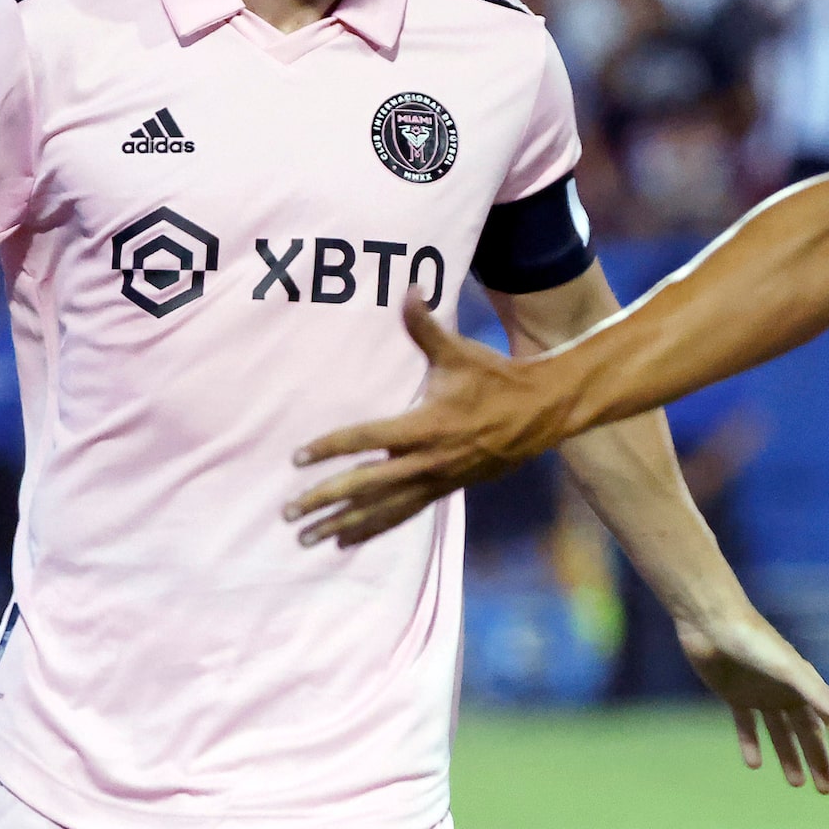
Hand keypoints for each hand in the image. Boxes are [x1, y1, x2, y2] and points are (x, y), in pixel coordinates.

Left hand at [285, 296, 570, 546]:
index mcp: (425, 425)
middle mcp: (427, 460)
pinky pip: (402, 514)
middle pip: (366, 485)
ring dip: (343, 524)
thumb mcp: (459, 353)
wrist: (541, 414)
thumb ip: (425, 326)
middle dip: (325, 500)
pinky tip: (345, 539)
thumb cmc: (495, 380)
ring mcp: (435, 481)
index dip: (330, 448)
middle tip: (288, 514)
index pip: (366, 439)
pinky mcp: (443, 491)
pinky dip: (372, 528)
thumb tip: (409, 289)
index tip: (297, 457)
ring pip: (382, 509)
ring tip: (308, 538)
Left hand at [676, 606, 828, 794]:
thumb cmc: (753, 641)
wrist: (711, 622)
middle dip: (819, 760)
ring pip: (780, 733)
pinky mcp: (735, 695)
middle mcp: (786, 692)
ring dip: (789, 757)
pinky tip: (754, 765)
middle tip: (827, 790)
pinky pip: (746, 725)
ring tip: (796, 784)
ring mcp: (761, 694)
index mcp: (803, 686)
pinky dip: (751, 743)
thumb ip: (817, 693)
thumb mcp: (788, 669)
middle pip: (808, 733)